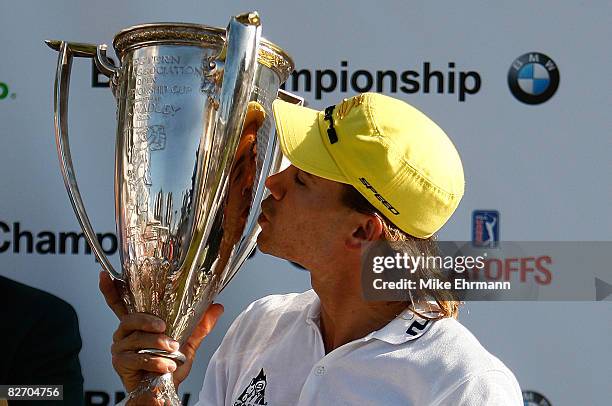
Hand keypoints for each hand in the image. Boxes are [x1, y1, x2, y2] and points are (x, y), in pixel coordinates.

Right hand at [99, 271, 223, 391]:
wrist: (164, 392)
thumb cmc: (169, 366)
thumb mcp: (188, 343)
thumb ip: (200, 325)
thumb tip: (218, 307)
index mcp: (137, 324)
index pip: (120, 303)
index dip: (110, 289)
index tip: (104, 275)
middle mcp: (124, 333)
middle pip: (130, 318)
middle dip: (147, 321)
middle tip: (164, 327)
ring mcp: (120, 348)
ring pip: (136, 338)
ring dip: (157, 344)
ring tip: (172, 350)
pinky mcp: (120, 364)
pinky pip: (136, 358)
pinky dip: (155, 361)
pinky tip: (166, 366)